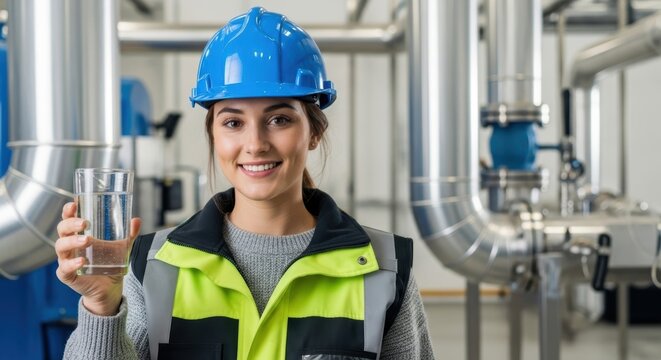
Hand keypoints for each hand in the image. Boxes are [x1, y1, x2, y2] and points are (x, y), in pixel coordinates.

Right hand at [55, 201, 140, 315]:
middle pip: (62, 230)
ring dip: (72, 241)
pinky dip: (72, 264)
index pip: (69, 220)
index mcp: (79, 235)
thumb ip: (128, 235)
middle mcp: (70, 246)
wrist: (108, 289)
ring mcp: (67, 260)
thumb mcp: (121, 248)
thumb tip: (136, 220)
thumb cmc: (109, 264)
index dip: (68, 211)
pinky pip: (65, 268)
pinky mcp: (68, 275)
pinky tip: (82, 261)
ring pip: (61, 247)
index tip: (73, 204)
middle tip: (84, 223)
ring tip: (87, 240)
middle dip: (70, 224)